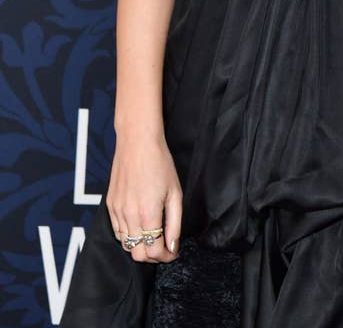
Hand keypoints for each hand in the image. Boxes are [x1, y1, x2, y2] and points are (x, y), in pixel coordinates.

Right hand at [106, 131, 181, 263]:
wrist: (137, 142)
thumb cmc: (160, 163)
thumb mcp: (175, 193)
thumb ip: (174, 223)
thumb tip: (173, 246)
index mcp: (148, 214)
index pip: (155, 251)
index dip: (166, 257)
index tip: (173, 253)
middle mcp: (129, 216)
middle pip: (138, 254)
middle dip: (153, 256)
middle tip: (165, 248)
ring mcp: (116, 211)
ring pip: (126, 245)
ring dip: (140, 247)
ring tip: (153, 238)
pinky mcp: (110, 205)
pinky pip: (117, 231)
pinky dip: (128, 236)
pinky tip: (139, 227)